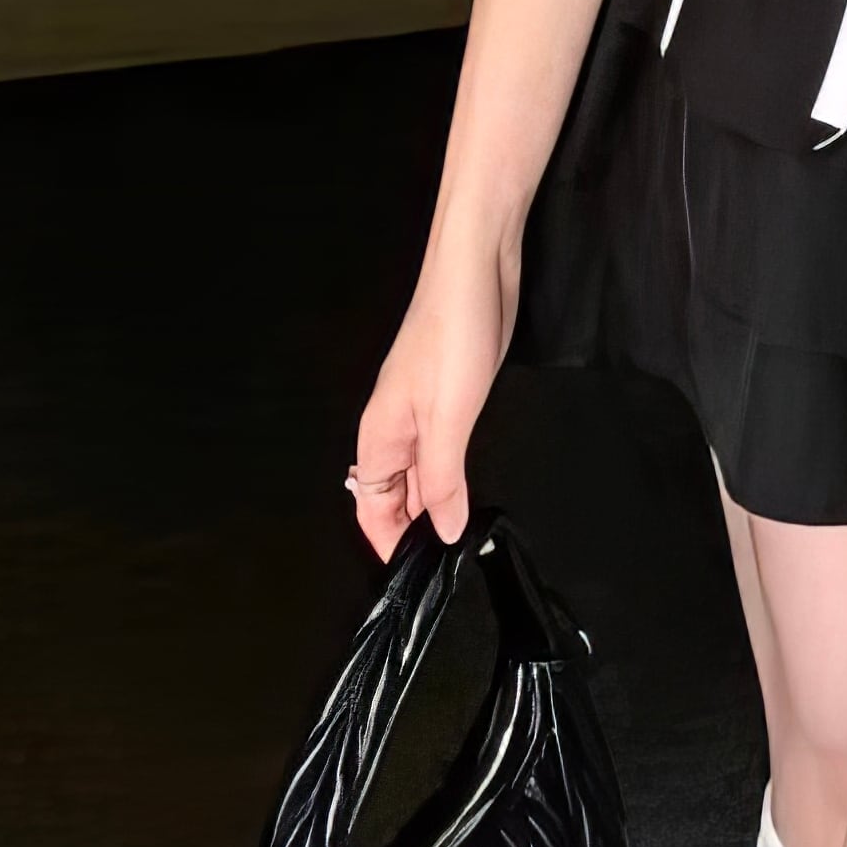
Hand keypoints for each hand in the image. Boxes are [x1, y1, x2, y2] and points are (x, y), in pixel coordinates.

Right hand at [348, 225, 519, 559]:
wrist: (475, 269)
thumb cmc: (453, 336)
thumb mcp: (448, 420)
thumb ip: (441, 480)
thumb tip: (442, 532)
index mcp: (380, 436)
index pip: (371, 508)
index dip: (389, 543)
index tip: (414, 577)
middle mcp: (394, 427)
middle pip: (392, 495)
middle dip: (412, 529)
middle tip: (444, 566)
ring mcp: (422, 410)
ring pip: (417, 474)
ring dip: (432, 504)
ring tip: (457, 538)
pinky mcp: (449, 394)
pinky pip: (440, 450)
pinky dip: (450, 475)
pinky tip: (467, 488)